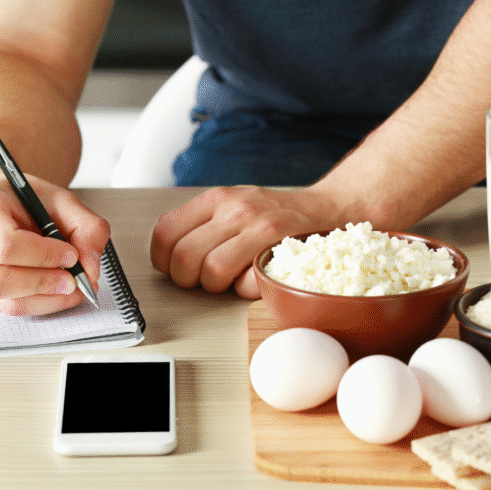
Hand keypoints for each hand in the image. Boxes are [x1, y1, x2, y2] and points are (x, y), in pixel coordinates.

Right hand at [0, 177, 109, 315]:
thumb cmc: (21, 200)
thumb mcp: (62, 200)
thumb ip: (87, 228)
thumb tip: (90, 268)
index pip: (5, 244)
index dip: (44, 256)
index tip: (71, 255)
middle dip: (42, 284)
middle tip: (72, 280)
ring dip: (42, 298)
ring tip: (68, 287)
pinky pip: (3, 308)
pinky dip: (36, 304)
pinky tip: (53, 292)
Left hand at [150, 186, 340, 298]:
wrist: (326, 210)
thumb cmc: (273, 214)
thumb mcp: (231, 204)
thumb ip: (199, 223)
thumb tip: (167, 253)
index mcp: (216, 199)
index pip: (165, 233)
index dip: (165, 260)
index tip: (176, 268)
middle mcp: (235, 209)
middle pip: (184, 258)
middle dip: (188, 280)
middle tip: (202, 280)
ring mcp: (260, 228)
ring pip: (212, 272)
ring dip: (217, 286)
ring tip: (229, 279)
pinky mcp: (282, 250)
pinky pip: (248, 284)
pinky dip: (247, 290)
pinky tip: (254, 279)